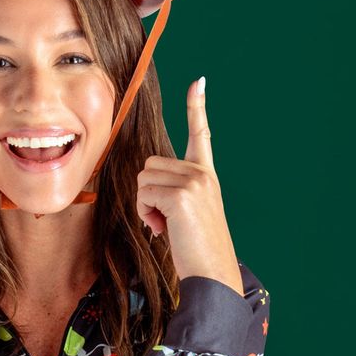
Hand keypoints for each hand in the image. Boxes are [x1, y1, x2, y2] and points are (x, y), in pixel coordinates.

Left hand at [136, 78, 242, 295]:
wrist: (212, 274)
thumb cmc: (196, 248)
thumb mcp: (188, 212)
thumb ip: (173, 190)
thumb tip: (147, 187)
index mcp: (205, 174)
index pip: (201, 134)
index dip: (197, 107)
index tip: (199, 82)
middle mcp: (201, 173)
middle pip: (149, 165)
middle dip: (147, 193)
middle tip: (165, 219)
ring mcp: (194, 181)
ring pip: (143, 179)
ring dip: (145, 204)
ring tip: (167, 224)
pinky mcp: (181, 194)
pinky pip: (144, 194)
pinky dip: (146, 213)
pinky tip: (164, 229)